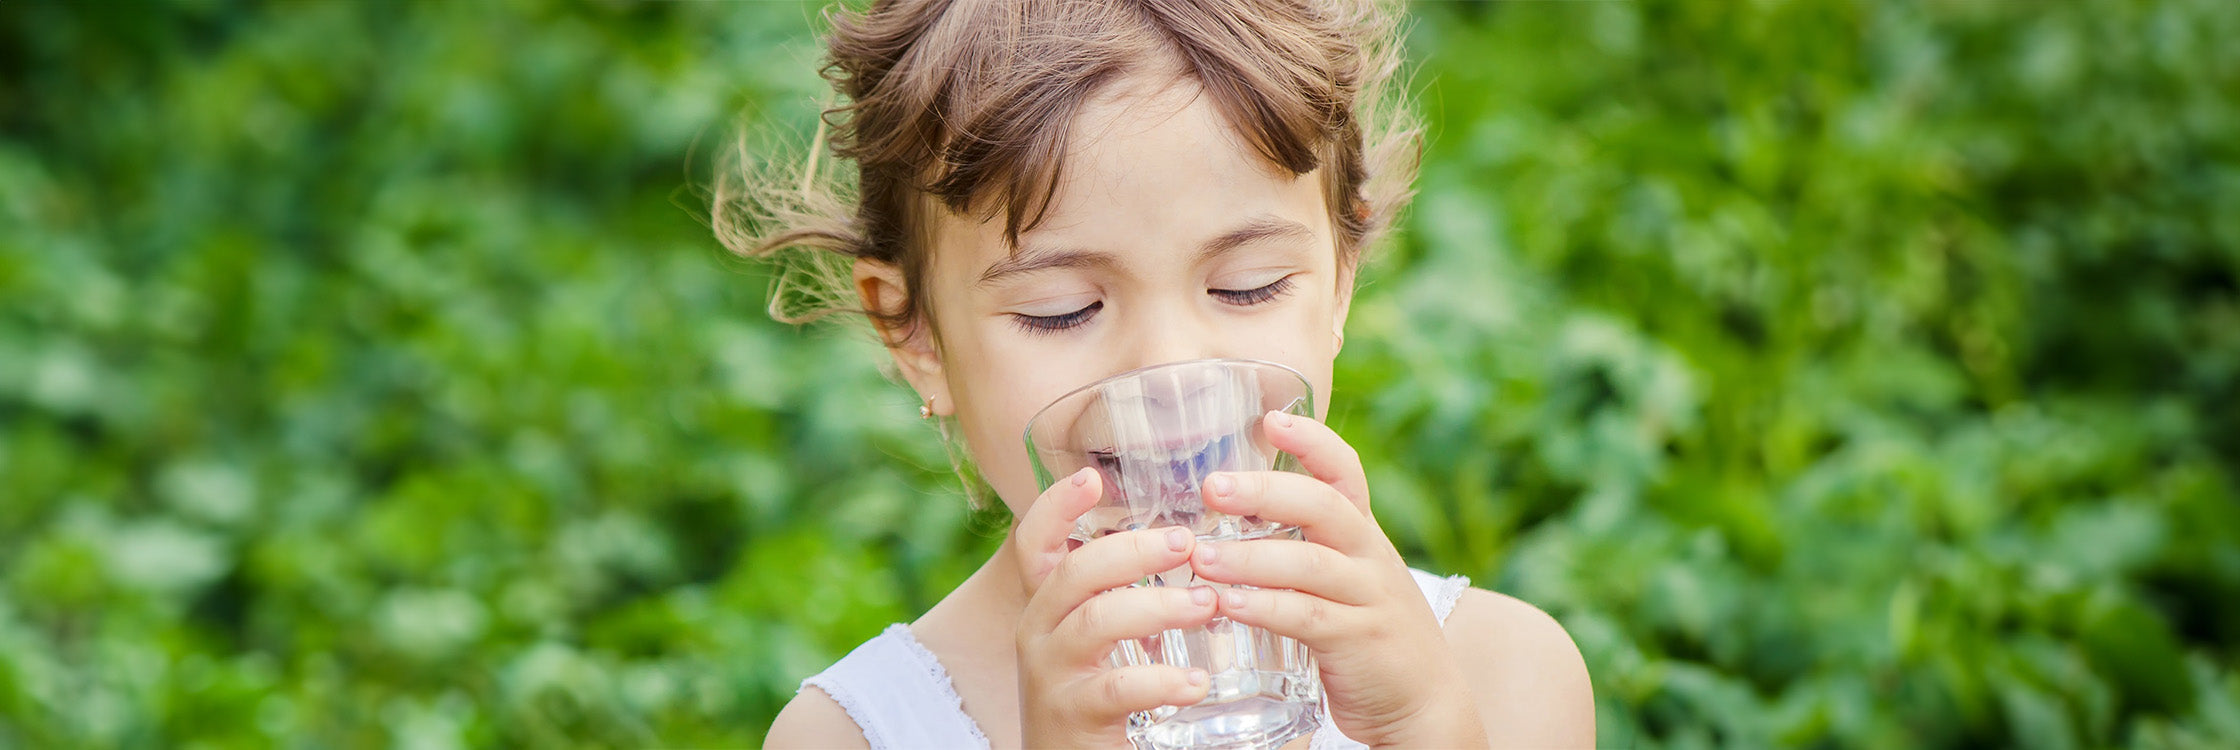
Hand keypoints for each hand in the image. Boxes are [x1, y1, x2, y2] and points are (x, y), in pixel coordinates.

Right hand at [1010, 467, 1220, 747]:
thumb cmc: (1101, 698)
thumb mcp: (1108, 640)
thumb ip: (1134, 597)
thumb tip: (1194, 543)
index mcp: (1049, 605)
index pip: (1034, 543)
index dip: (1056, 506)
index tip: (1092, 477)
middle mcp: (1038, 632)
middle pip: (1076, 571)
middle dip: (1134, 549)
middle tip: (1187, 544)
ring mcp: (1051, 674)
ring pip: (1097, 621)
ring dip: (1158, 606)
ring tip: (1207, 605)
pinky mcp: (1071, 716)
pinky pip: (1115, 687)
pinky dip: (1161, 681)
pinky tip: (1198, 685)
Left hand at [1190, 411, 1487, 747]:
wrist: (1425, 702)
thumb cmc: (1366, 633)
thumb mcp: (1343, 579)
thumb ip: (1299, 548)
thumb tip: (1226, 518)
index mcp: (1361, 533)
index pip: (1344, 472)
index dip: (1312, 441)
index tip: (1270, 418)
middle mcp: (1370, 556)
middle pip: (1323, 506)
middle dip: (1266, 491)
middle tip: (1212, 487)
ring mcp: (1369, 598)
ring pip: (1310, 563)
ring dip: (1250, 557)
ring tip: (1200, 555)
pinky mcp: (1360, 641)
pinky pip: (1308, 617)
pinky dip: (1265, 608)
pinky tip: (1227, 604)